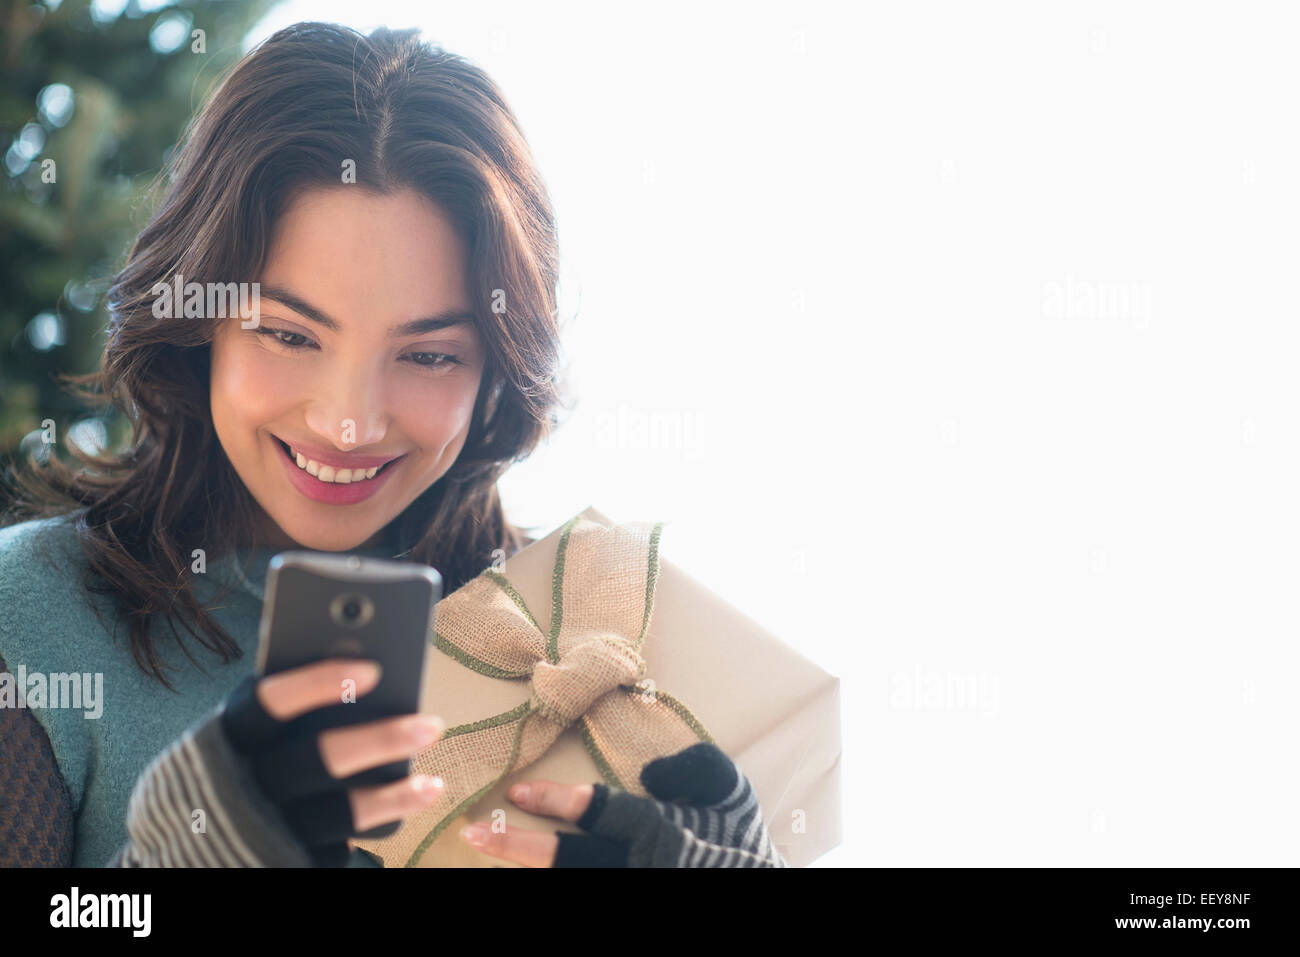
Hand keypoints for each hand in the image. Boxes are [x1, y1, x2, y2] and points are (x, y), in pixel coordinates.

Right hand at [221, 657, 446, 865]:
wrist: (189, 850)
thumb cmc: (229, 770)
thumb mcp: (235, 738)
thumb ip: (283, 711)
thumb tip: (365, 674)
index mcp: (218, 741)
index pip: (266, 703)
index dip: (317, 683)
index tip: (373, 670)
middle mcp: (236, 789)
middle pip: (314, 760)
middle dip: (378, 741)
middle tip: (432, 725)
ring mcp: (260, 833)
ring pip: (335, 813)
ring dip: (391, 797)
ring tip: (433, 784)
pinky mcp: (283, 862)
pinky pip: (338, 848)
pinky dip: (376, 823)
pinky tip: (405, 807)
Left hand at [459, 743, 786, 867]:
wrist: (756, 879)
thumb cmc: (738, 833)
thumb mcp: (728, 787)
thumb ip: (693, 768)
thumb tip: (649, 774)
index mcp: (659, 832)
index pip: (598, 814)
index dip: (556, 802)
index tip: (520, 792)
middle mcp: (636, 867)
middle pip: (567, 862)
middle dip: (518, 848)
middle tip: (476, 834)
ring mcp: (629, 891)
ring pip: (568, 884)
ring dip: (524, 869)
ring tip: (483, 852)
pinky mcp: (627, 905)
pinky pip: (582, 895)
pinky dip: (550, 883)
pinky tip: (519, 876)